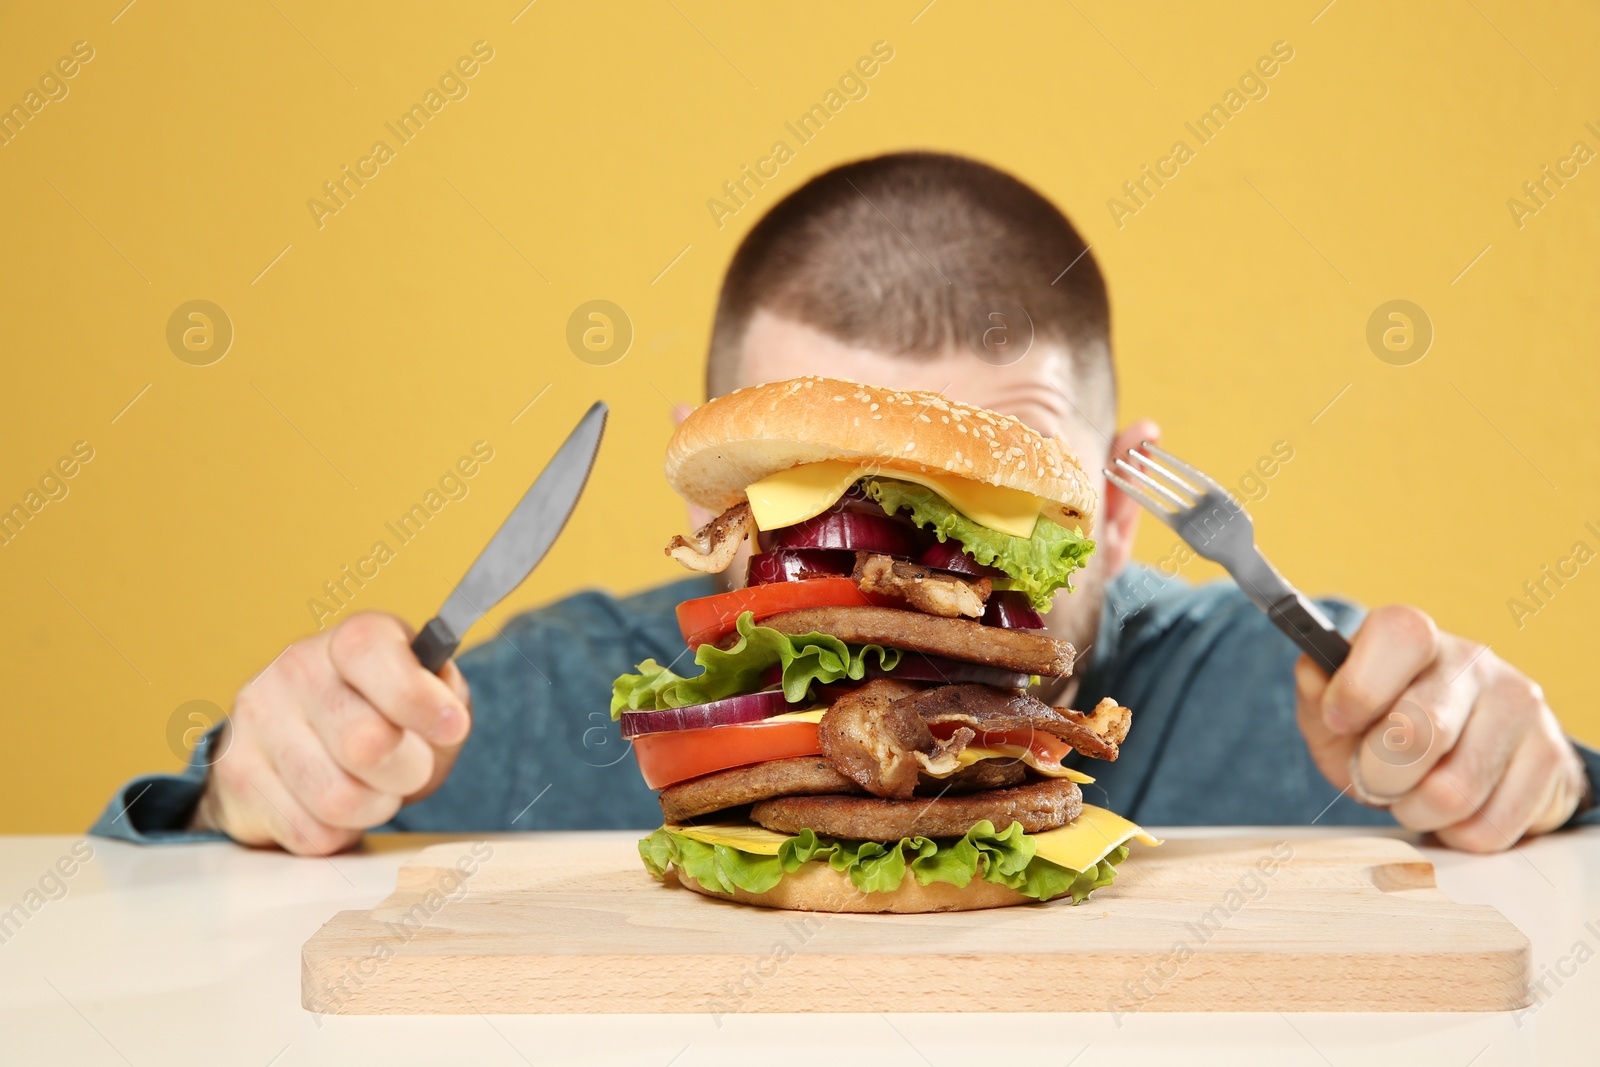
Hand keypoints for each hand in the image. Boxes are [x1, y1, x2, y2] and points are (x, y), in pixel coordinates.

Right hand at [191, 612, 471, 854]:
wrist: (300, 741)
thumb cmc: (382, 715)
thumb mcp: (428, 697)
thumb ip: (446, 703)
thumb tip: (446, 719)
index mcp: (352, 639)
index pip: (372, 655)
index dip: (418, 699)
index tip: (451, 727)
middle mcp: (295, 668)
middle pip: (366, 744)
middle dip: (407, 772)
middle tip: (408, 769)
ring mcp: (257, 720)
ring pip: (338, 799)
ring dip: (372, 808)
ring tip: (371, 789)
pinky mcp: (236, 775)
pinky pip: (309, 833)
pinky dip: (337, 833)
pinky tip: (331, 807)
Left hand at [1295, 605, 1587, 851]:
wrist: (1459, 757)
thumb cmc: (1381, 729)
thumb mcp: (1333, 711)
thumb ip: (1316, 693)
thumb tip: (1318, 677)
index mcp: (1414, 637)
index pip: (1398, 635)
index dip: (1359, 687)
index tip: (1337, 721)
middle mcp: (1473, 661)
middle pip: (1419, 730)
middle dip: (1378, 774)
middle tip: (1374, 779)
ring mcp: (1520, 706)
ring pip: (1453, 792)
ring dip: (1416, 811)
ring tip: (1413, 795)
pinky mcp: (1550, 757)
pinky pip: (1488, 827)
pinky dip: (1456, 834)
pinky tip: (1453, 810)